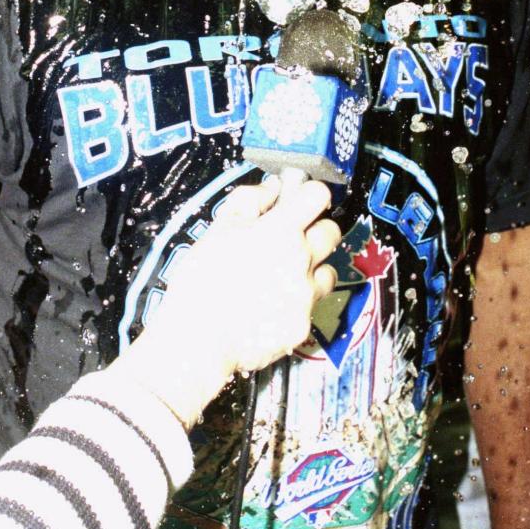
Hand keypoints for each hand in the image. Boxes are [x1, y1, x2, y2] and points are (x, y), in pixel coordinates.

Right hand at [114, 176, 340, 427]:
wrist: (197, 342)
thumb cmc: (200, 281)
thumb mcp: (216, 231)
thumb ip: (248, 202)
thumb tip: (273, 186)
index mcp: (280, 230)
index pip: (318, 195)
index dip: (309, 194)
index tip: (299, 201)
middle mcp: (302, 260)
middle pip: (332, 232)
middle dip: (316, 230)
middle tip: (291, 239)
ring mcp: (306, 295)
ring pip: (329, 271)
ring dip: (314, 268)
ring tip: (285, 276)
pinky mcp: (304, 325)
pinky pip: (311, 307)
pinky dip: (297, 303)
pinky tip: (273, 307)